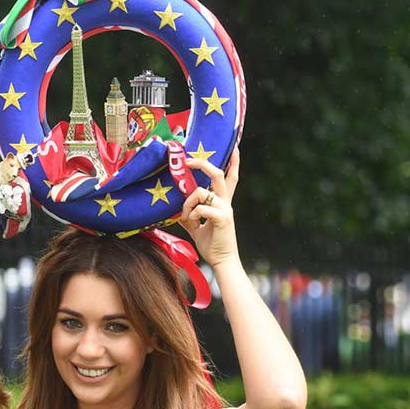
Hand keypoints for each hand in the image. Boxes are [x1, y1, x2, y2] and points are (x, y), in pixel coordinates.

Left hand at [178, 147, 240, 268]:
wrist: (222, 261)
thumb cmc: (212, 245)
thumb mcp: (196, 228)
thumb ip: (188, 216)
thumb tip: (175, 211)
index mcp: (222, 203)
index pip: (231, 178)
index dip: (233, 162)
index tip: (234, 147)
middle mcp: (225, 203)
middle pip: (218, 174)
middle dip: (203, 164)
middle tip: (187, 161)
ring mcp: (225, 209)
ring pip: (202, 192)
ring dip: (188, 203)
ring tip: (187, 217)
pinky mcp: (223, 218)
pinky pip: (201, 208)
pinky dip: (192, 214)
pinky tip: (192, 224)